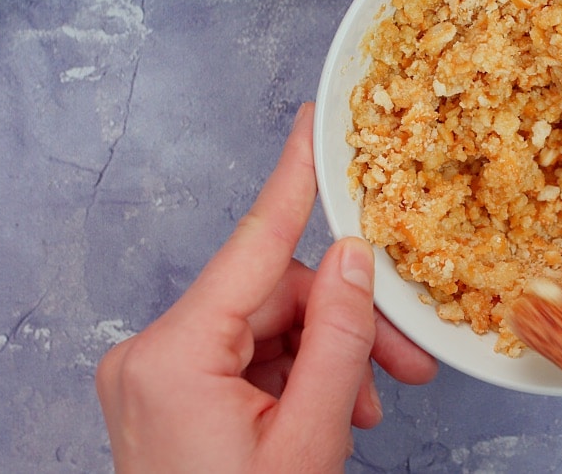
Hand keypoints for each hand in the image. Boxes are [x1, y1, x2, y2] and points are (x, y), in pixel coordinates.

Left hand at [95, 103, 436, 472]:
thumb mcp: (312, 439)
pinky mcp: (169, 392)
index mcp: (175, 357)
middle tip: (409, 360)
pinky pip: (248, 357)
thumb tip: (358, 257)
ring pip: (269, 327)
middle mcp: (152, 353)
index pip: (254, 245)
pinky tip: (337, 410)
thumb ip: (341, 339)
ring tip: (377, 402)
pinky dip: (298, 375)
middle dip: (348, 322)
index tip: (313, 123)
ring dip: (330, 355)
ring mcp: (156, 373)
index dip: (293, 178)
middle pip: (274, 296)